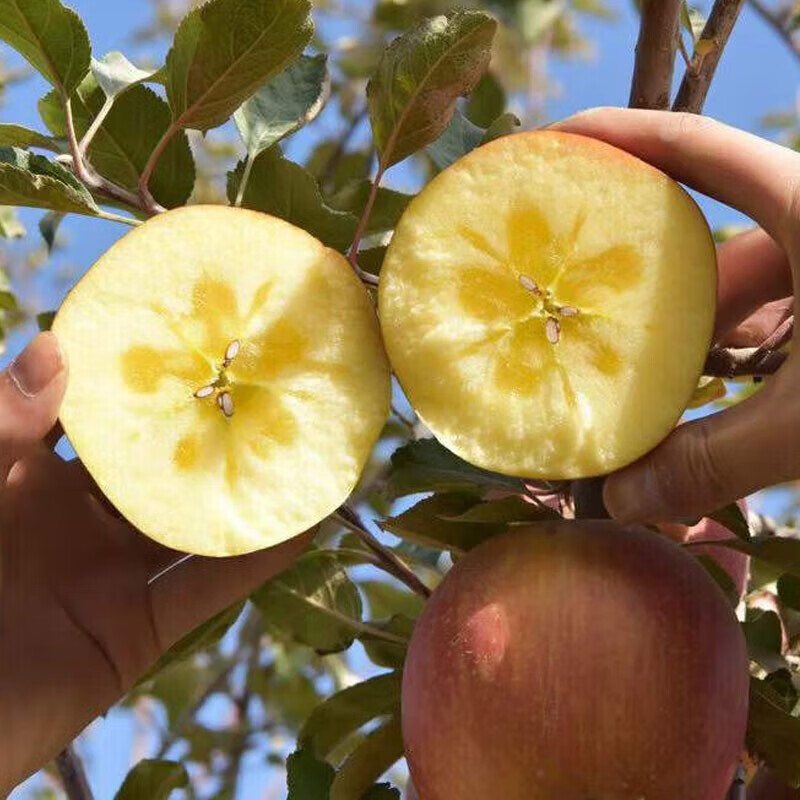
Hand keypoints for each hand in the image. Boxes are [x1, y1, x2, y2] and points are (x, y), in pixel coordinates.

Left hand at [0, 333, 310, 793]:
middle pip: (159, 466)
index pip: (100, 417)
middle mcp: (79, 520)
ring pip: (191, 525)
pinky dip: (254, 561)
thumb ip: (0, 423)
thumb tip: (55, 347)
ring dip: (244, 493)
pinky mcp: (137, 631)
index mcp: (29, 478)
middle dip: (209, 430)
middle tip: (269, 385)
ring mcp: (112, 575)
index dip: (142, 379)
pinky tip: (301, 527)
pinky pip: (204, 590)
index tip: (194, 337)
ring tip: (300, 449)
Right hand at [551, 108, 799, 522]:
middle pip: (708, 244)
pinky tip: (701, 407)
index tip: (555, 142)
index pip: (698, 151)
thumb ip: (718, 460)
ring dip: (688, 343)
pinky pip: (774, 329)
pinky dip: (736, 365)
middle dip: (643, 288)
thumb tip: (622, 504)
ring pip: (741, 296)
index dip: (621, 139)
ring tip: (627, 383)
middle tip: (576, 318)